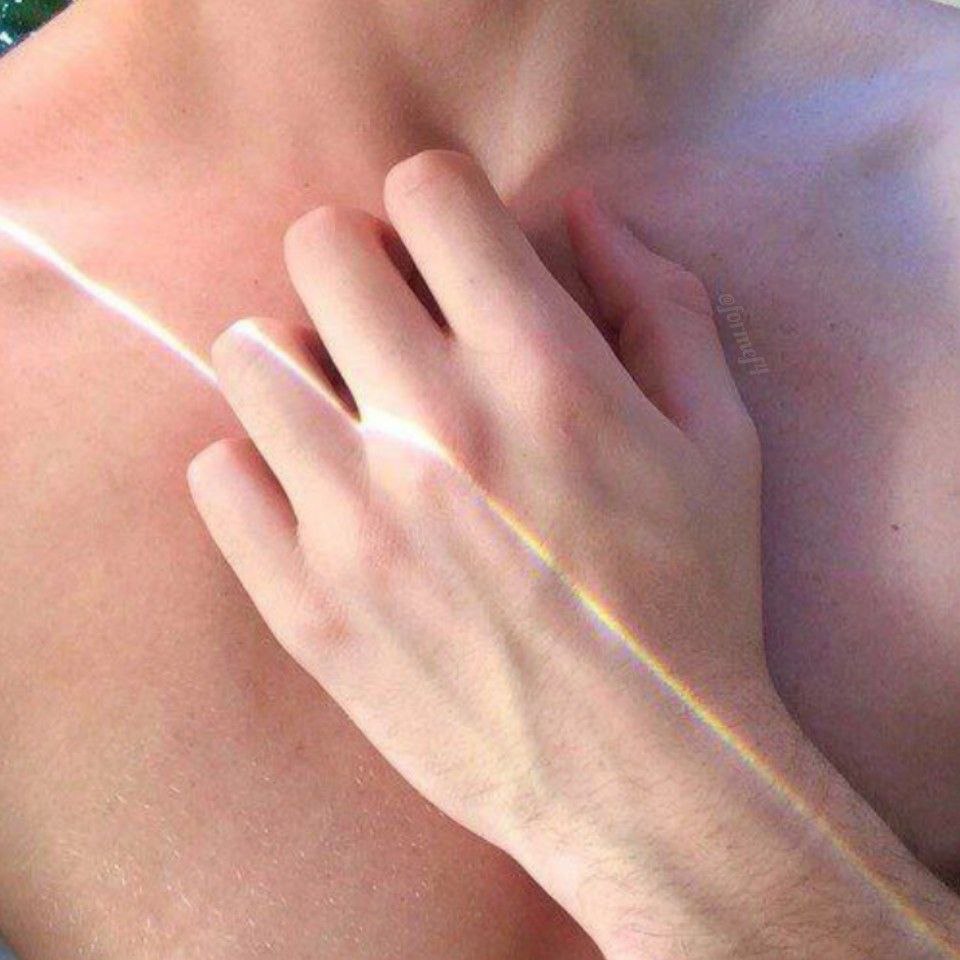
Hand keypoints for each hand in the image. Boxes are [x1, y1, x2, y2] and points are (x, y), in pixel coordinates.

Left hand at [189, 150, 770, 950]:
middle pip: (320, 249)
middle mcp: (434, 430)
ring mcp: (354, 519)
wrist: (639, 775)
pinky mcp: (305, 602)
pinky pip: (218, 474)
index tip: (451, 252)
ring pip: (251, 354)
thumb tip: (589, 215)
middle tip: (394, 322)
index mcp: (542, 374)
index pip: (427, 193)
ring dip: (299, 357)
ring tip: (349, 408)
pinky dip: (256, 466)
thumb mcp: (720, 440)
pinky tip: (315, 493)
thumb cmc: (692, 603)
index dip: (438, 201)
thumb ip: (663, 305)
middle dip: (358, 263)